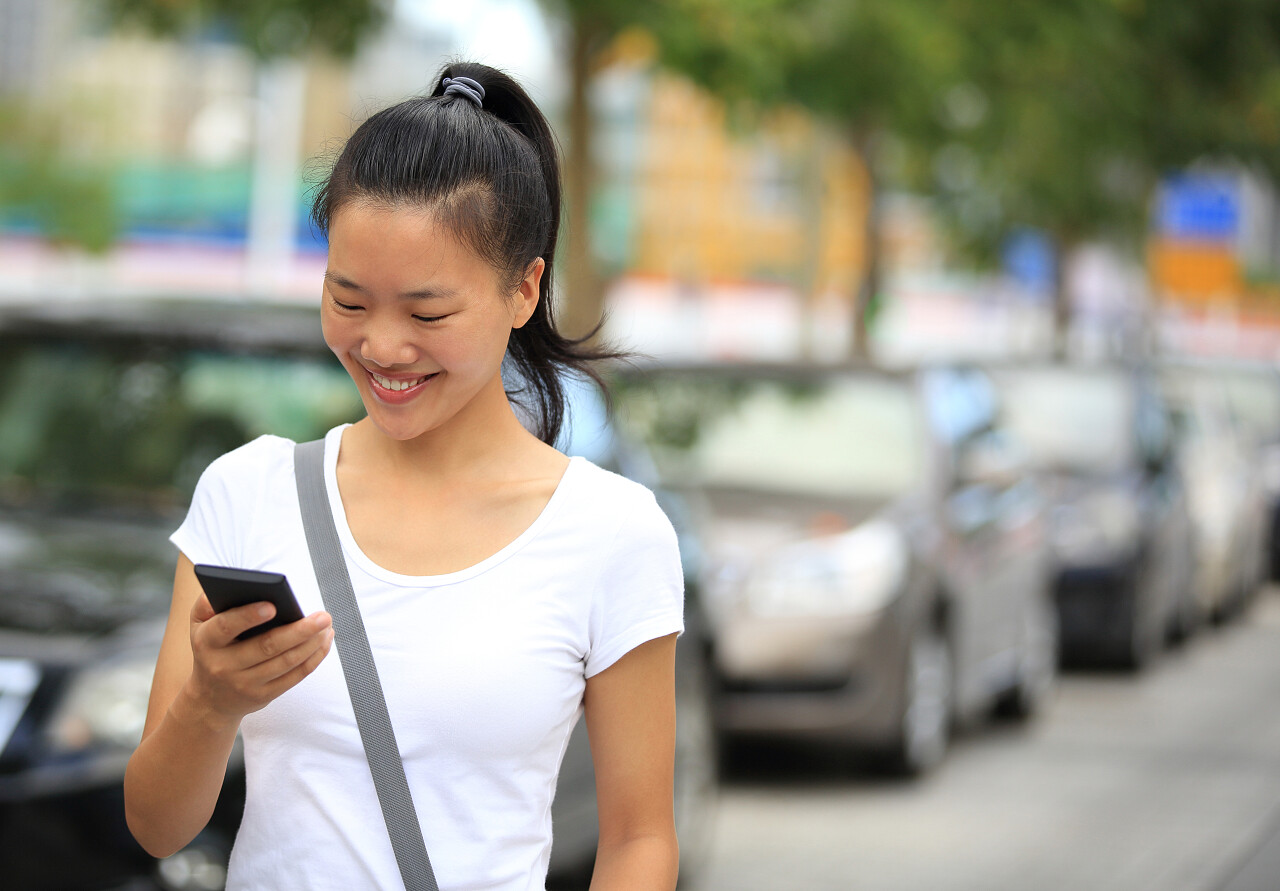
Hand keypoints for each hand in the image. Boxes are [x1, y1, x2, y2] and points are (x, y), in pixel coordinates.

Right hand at [185, 593, 332, 722]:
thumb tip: (232, 586)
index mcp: (207, 642)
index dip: (248, 616)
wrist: (210, 698)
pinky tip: (324, 641)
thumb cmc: (211, 649)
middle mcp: (224, 665)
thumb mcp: (198, 624)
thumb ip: (208, 602)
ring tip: (327, 625)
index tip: (273, 605)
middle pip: (267, 647)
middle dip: (299, 631)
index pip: (226, 627)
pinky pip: (294, 676)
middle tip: (323, 616)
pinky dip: (314, 658)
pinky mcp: (264, 696)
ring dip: (312, 643)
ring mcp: (245, 683)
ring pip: (286, 662)